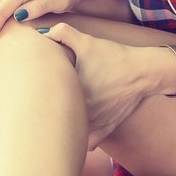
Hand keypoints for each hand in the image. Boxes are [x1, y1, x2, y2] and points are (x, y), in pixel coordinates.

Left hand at [38, 22, 158, 148]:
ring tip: (52, 123)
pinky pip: (90, 142)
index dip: (37, 94)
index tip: (32, 91)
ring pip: (71, 133)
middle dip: (47, 114)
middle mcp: (82, 111)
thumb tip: (43, 33)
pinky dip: (82, 142)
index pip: (46, 98)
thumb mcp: (87, 41)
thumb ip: (63, 33)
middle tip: (38, 107)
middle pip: (56, 118)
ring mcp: (95, 122)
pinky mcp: (107, 127)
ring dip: (63, 128)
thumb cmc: (114, 57)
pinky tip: (75, 135)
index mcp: (71, 92)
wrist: (143, 71)